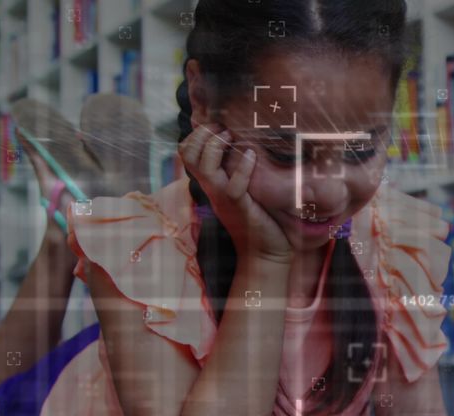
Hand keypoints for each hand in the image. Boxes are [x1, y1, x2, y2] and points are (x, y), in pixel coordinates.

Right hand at [179, 124, 292, 264]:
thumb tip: (247, 140)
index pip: (186, 152)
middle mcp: (211, 188)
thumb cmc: (259, 216)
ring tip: (232, 137)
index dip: (196, 133)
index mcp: (210, 181)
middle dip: (203, 134)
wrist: (267, 251)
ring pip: (204, 167)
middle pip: (188, 154)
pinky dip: (242, 168)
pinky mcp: (240, 208)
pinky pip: (233, 187)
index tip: (218, 124)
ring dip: (216, 146)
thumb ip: (239, 168)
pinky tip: (251, 155)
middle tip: (224, 129)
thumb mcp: (244, 187)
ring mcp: (223, 198)